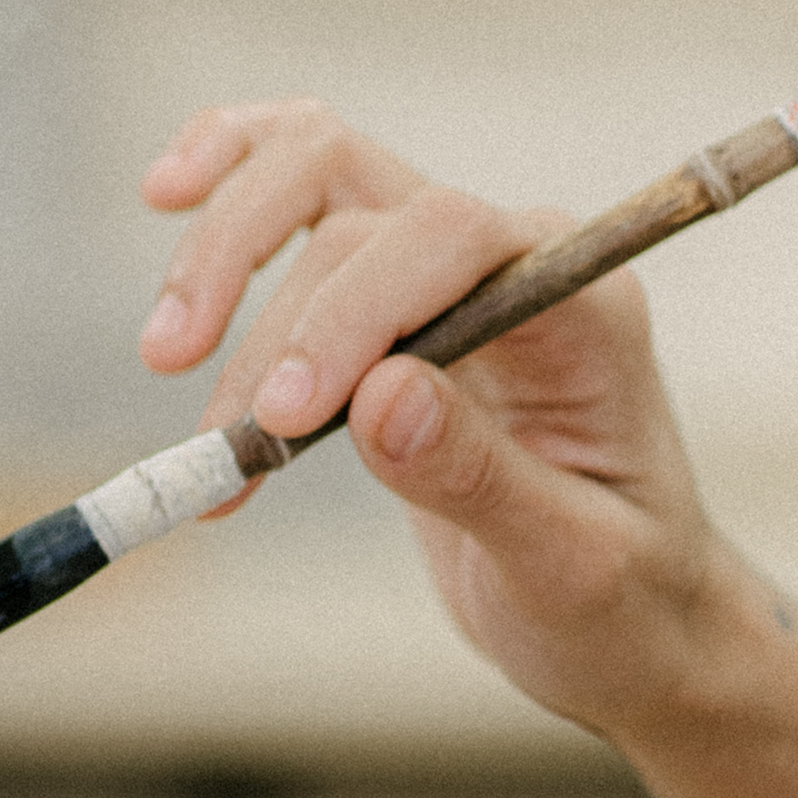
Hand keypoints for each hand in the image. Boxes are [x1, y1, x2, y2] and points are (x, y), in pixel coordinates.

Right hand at [137, 100, 729, 743]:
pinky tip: (169, 192)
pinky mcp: (396, 305)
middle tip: (209, 443)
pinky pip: (311, 204)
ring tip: (164, 361)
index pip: (447, 242)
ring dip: (224, 255)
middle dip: (265, 312)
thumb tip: (379, 398)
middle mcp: (516, 262)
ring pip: (319, 179)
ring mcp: (452, 274)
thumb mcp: (568, 567)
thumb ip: (480, 478)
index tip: (279, 425)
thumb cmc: (622, 601)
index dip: (345, 317)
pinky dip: (236, 189)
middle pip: (359, 206)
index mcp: (582, 308)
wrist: (633, 618)